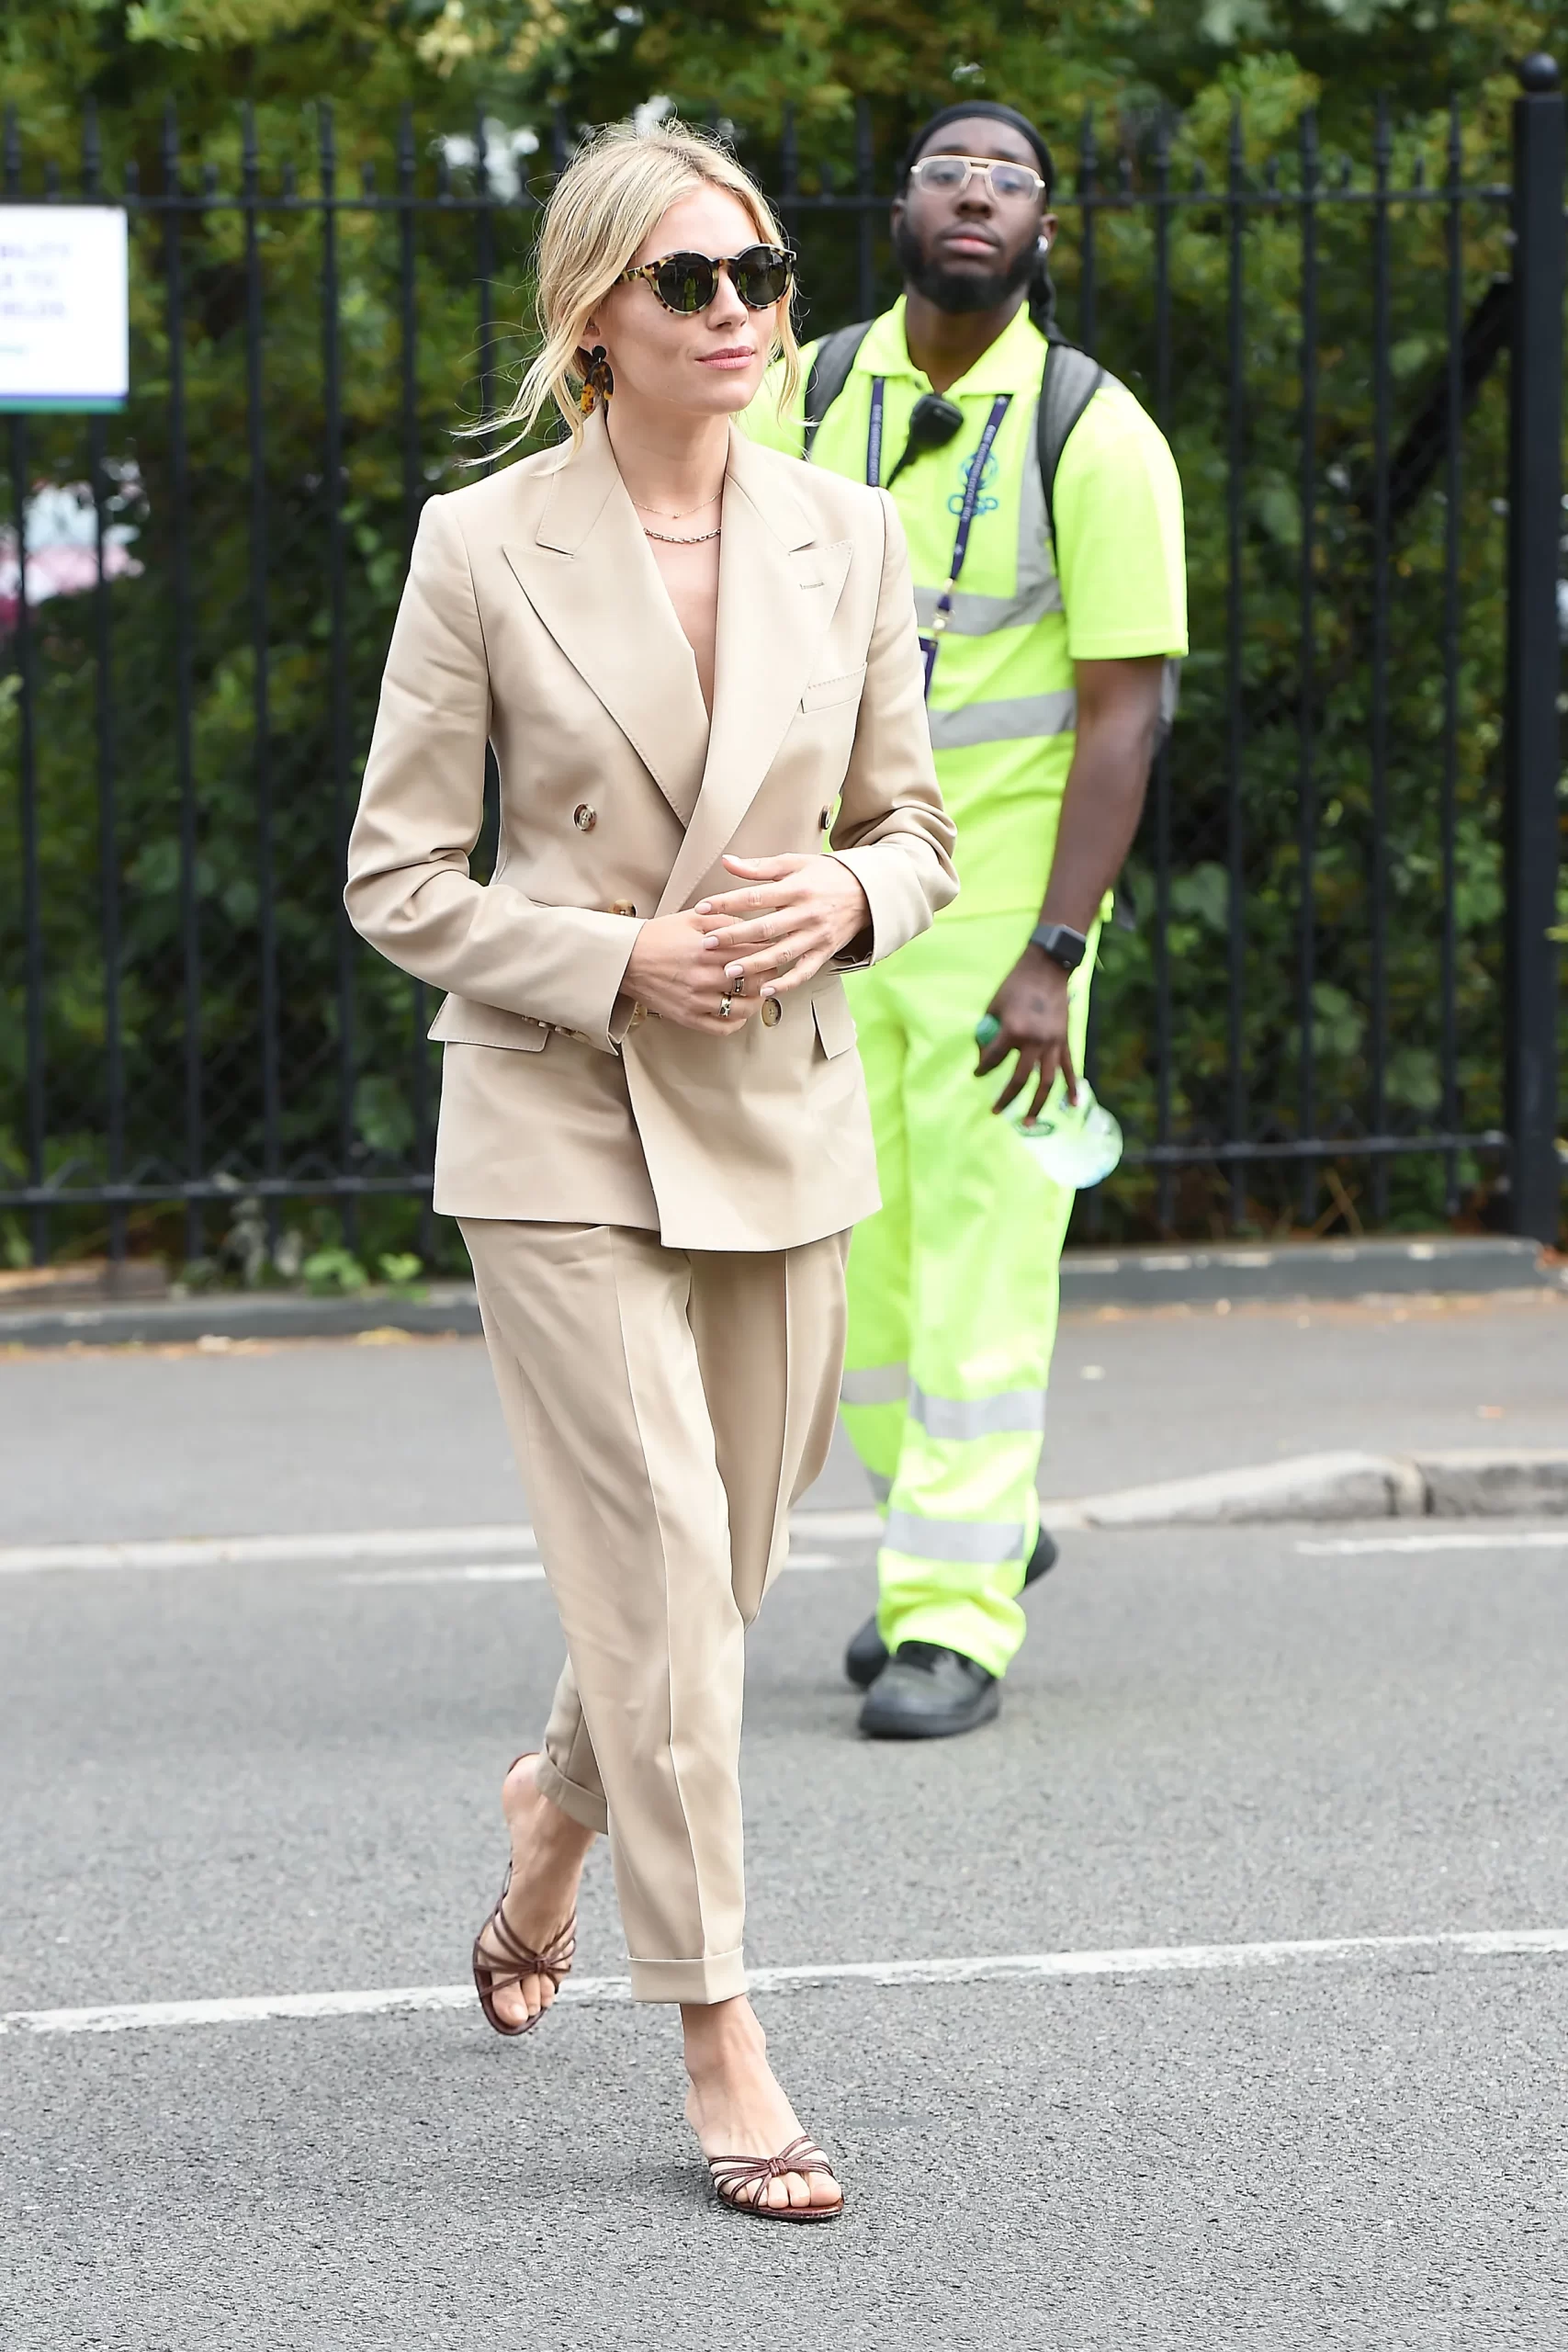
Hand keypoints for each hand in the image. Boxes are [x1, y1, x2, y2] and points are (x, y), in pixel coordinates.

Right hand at [623, 911, 760, 1034]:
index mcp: (709, 950)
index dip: (769, 951)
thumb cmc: (657, 937)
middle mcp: (705, 977)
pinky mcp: (689, 1018)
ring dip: (757, 1000)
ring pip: (744, 1008)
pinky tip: (739, 1011)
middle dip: (768, 975)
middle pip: (756, 982)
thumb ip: (725, 920)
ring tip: (757, 991)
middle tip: (769, 969)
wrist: (625, 960)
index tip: (771, 949)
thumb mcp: (692, 919)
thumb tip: (751, 927)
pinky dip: (737, 1022)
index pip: (756, 953)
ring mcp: (698, 1001)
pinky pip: (723, 1028)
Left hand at [693, 853, 871, 1002]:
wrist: (867, 891)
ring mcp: (816, 935)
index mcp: (795, 888)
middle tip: (707, 944)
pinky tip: (766, 991)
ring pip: (782, 953)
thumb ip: (759, 866)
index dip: (727, 902)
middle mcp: (806, 913)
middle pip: (765, 928)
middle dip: (734, 937)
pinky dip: (786, 984)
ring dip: (754, 964)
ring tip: (728, 972)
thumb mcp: (794, 863)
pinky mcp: (825, 952)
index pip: (755, 896)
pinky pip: (804, 972)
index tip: (702, 908)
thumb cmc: (826, 875)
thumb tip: (727, 861)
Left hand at [975, 948, 1076, 1121]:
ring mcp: (1053, 1043)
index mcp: (1013, 1030)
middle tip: (995, 1110)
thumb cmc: (1015, 985)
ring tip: (1027, 1122)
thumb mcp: (994, 1006)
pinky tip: (1074, 1105)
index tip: (976, 1073)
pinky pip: (1070, 1069)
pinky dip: (1073, 1088)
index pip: (993, 1059)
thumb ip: (988, 1033)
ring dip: (1037, 1105)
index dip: (982, 1068)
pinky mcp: (1065, 1041)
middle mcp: (1034, 1041)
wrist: (1047, 968)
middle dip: (1006, 1098)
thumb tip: (984, 1056)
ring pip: (1046, 1083)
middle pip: (1019, 1079)